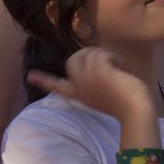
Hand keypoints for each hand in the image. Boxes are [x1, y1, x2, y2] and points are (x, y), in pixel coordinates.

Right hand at [26, 47, 157, 124]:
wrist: (134, 110)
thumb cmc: (125, 103)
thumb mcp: (102, 93)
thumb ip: (93, 79)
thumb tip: (95, 58)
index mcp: (78, 95)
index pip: (55, 86)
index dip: (43, 79)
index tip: (29, 75)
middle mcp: (78, 87)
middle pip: (72, 59)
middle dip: (87, 54)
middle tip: (104, 60)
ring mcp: (87, 78)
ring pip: (89, 53)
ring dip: (105, 55)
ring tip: (118, 67)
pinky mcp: (98, 71)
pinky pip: (102, 53)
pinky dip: (115, 57)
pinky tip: (122, 68)